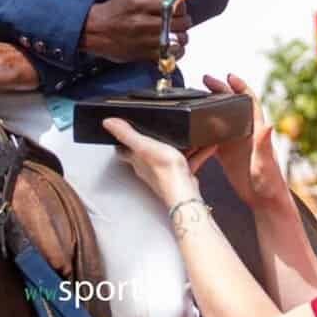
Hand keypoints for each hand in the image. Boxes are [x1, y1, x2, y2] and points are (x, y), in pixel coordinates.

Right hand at [82, 0, 192, 62]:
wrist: (95, 30)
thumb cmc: (117, 9)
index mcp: (140, 3)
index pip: (174, 3)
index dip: (181, 5)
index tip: (178, 6)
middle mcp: (143, 21)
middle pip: (179, 22)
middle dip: (184, 20)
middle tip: (179, 20)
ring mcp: (144, 40)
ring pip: (178, 39)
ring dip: (182, 36)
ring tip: (177, 33)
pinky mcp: (144, 54)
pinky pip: (170, 54)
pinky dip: (176, 50)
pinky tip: (173, 46)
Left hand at [102, 118, 216, 209]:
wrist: (186, 194)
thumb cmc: (165, 172)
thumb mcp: (145, 146)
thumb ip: (127, 134)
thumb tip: (108, 122)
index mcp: (138, 159)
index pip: (123, 150)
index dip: (122, 139)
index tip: (123, 129)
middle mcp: (149, 167)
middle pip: (148, 151)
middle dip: (153, 139)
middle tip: (159, 126)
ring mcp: (166, 171)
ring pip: (172, 153)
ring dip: (180, 144)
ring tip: (188, 133)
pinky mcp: (182, 174)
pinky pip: (190, 160)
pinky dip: (198, 152)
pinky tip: (208, 145)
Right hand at [203, 73, 292, 211]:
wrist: (265, 202)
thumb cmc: (270, 184)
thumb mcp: (265, 164)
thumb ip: (264, 145)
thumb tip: (268, 124)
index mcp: (257, 132)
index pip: (250, 102)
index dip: (241, 87)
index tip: (229, 76)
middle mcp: (246, 134)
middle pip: (232, 106)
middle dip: (220, 90)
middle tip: (205, 80)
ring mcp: (236, 143)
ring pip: (221, 119)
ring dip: (210, 106)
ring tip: (197, 95)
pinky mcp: (227, 155)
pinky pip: (213, 137)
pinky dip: (204, 129)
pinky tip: (193, 125)